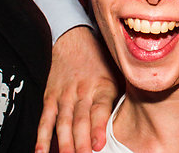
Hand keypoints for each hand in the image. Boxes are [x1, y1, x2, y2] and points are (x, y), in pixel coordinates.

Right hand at [36, 26, 119, 152]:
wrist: (75, 37)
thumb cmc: (100, 61)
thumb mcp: (117, 74)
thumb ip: (122, 97)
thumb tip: (137, 120)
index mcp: (103, 86)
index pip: (99, 110)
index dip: (98, 128)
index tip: (98, 145)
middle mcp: (83, 91)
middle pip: (80, 121)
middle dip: (81, 143)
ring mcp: (65, 95)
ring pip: (63, 122)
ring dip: (64, 143)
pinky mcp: (50, 97)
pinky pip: (45, 119)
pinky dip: (42, 136)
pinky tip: (41, 150)